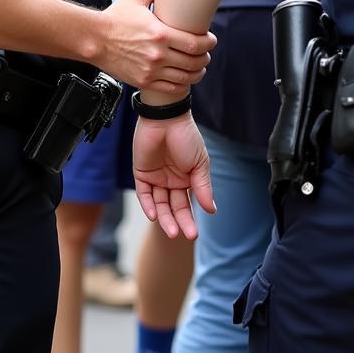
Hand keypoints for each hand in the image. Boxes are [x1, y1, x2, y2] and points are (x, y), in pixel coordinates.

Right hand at [96, 0, 214, 95]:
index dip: (209, 43)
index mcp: (161, 34)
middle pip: (194, 62)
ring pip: (185, 78)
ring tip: (198, 68)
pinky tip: (184, 79)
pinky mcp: (143, 81)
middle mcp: (158, 55)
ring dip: (197, 73)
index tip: (211, 40)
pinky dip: (182, 85)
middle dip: (205, 58)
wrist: (93, 39)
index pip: (196, 44)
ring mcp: (151, 70)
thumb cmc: (115, 18)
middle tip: (206, 54)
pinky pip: (171, 88)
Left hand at [133, 113, 214, 238]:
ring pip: (159, 204)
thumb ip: (202, 187)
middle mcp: (171, 181)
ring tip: (172, 231)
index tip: (194, 234)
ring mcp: (156, 177)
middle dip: (179, 222)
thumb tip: (211, 210)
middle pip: (173, 207)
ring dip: (164, 218)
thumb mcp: (199, 163)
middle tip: (186, 235)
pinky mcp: (141, 172)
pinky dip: (148, 205)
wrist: (166, 118)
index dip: (190, 219)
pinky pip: (144, 193)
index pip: (187, 204)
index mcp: (186, 179)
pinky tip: (154, 216)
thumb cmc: (186, 137)